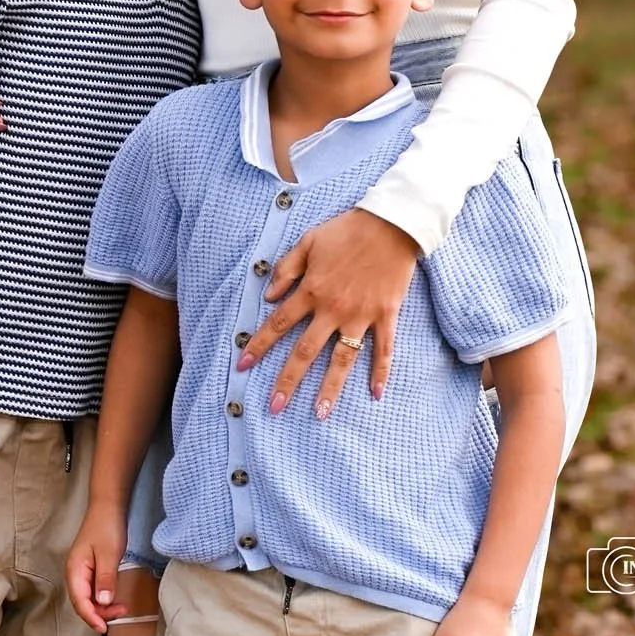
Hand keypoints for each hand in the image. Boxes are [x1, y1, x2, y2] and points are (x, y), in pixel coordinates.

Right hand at [66, 505, 130, 634]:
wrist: (108, 507)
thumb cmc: (106, 527)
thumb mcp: (109, 554)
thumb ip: (105, 579)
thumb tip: (103, 602)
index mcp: (75, 570)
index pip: (80, 601)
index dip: (91, 617)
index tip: (104, 628)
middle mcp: (75, 573)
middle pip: (83, 603)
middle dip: (100, 613)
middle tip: (121, 613)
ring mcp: (82, 572)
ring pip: (89, 598)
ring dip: (103, 607)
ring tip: (122, 608)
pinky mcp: (91, 569)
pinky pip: (94, 590)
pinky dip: (104, 598)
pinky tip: (115, 599)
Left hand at [238, 208, 419, 416]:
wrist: (392, 222)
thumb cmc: (347, 229)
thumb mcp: (308, 241)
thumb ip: (286, 269)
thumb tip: (268, 296)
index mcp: (311, 290)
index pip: (278, 324)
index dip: (258, 346)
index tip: (242, 366)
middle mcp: (333, 309)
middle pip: (305, 351)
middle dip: (287, 380)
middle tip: (275, 406)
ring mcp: (361, 315)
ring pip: (342, 359)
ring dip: (330, 388)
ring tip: (320, 413)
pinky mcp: (386, 315)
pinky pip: (384, 349)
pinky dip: (381, 372)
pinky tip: (376, 394)